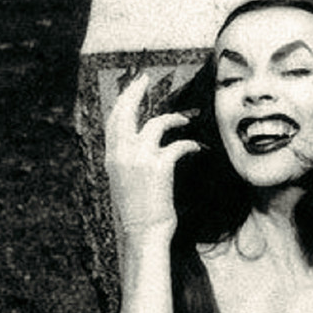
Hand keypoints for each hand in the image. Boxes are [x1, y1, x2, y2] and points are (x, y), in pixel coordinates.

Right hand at [104, 72, 201, 236]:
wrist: (143, 234)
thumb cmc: (139, 214)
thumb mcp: (126, 184)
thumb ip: (129, 162)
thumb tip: (139, 147)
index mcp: (111, 158)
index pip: (113, 120)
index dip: (123, 100)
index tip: (132, 87)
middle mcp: (121, 155)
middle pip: (126, 111)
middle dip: (136, 90)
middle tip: (146, 78)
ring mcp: (138, 159)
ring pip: (156, 124)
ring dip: (175, 119)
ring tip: (189, 120)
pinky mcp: (159, 167)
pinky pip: (178, 145)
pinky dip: (192, 144)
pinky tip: (201, 149)